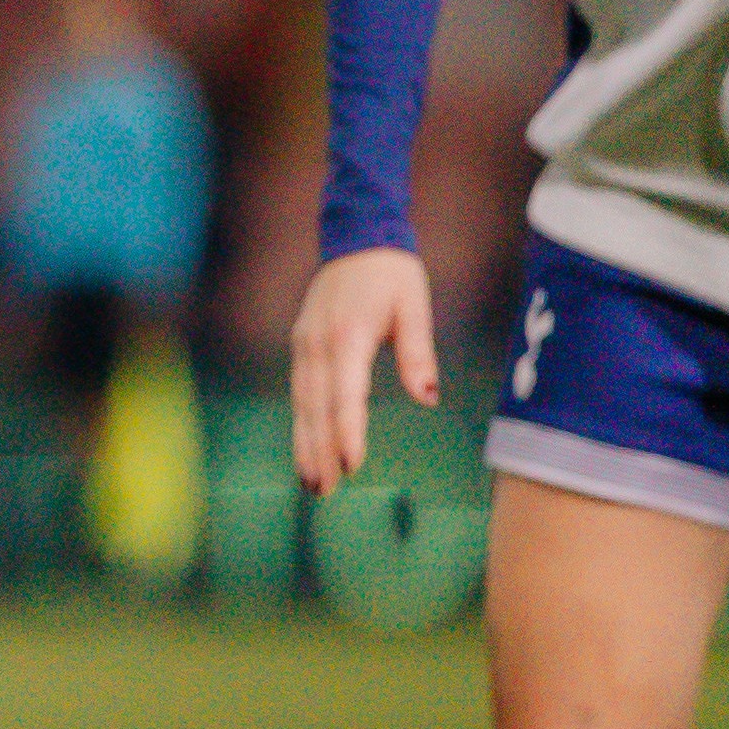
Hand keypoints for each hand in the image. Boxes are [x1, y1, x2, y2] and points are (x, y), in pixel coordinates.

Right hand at [288, 245, 438, 491]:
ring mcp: (305, 344)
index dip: (347, 430)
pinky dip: (302, 423)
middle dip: (318, 450)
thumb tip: (428, 396)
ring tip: (311, 482)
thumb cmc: (393, 274)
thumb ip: (417, 353)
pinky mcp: (303, 345)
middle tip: (323, 489)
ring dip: (305, 443)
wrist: (357, 238)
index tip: (351, 464)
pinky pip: (301, 392)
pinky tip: (306, 448)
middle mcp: (319, 343)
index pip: (345, 393)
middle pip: (316, 406)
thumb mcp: (414, 307)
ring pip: (302, 403)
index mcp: (348, 335)